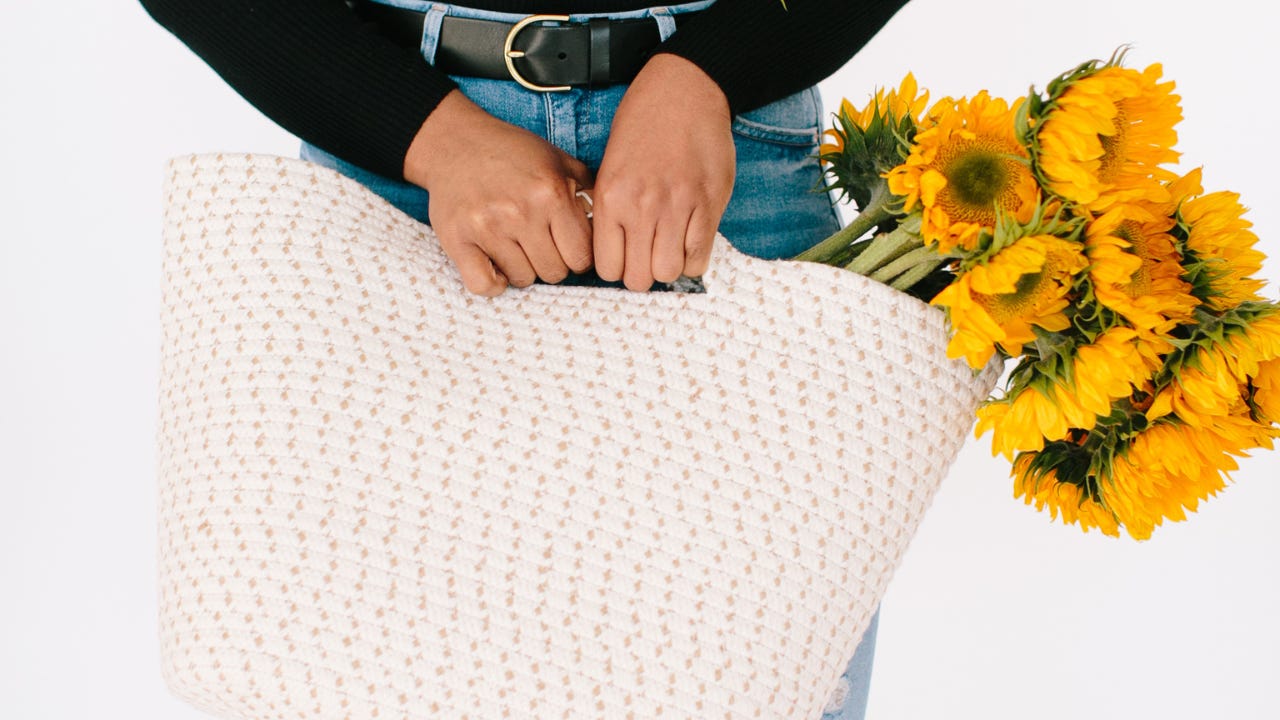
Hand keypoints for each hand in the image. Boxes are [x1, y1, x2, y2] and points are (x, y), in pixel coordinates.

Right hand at [404, 89, 594, 296]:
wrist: (456, 142)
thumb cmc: (511, 153)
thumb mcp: (557, 160)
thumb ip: (587, 191)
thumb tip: (612, 223)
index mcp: (551, 193)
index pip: (582, 256)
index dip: (578, 254)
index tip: (566, 246)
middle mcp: (521, 211)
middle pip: (555, 273)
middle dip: (552, 262)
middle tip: (539, 245)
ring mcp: (487, 227)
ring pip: (522, 280)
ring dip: (522, 269)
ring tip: (515, 246)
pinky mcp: (457, 240)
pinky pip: (483, 285)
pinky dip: (492, 283)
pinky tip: (495, 266)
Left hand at [592, 53, 734, 291]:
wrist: (684, 91)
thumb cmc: (644, 123)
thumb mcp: (610, 164)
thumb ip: (612, 208)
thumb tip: (613, 249)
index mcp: (612, 197)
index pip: (606, 267)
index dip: (616, 267)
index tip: (623, 257)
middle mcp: (643, 206)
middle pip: (638, 278)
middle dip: (641, 273)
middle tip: (646, 256)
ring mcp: (678, 208)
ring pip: (669, 272)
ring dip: (668, 266)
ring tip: (668, 248)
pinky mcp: (709, 205)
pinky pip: (700, 258)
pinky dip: (693, 258)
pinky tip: (688, 241)